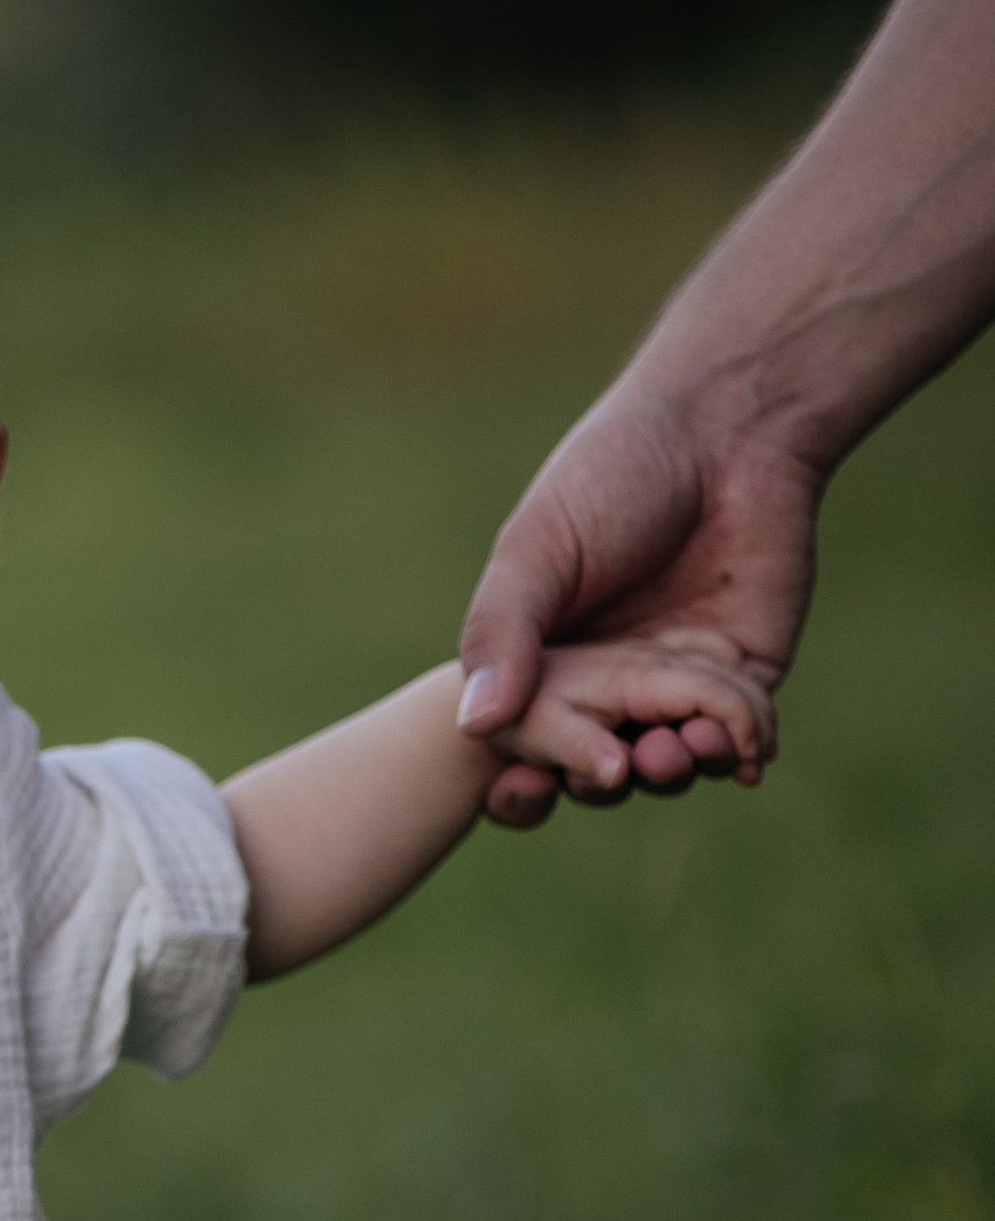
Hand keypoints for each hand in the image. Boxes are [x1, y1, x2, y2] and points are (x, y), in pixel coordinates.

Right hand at [457, 382, 821, 829]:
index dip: (518, 782)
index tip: (517, 792)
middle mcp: (609, 680)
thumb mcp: (535, 550)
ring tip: (670, 752)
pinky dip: (733, 755)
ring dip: (669, 774)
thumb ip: (500, 635)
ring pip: (669, 764)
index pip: (524, 744)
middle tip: (611, 768)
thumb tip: (473, 731)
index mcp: (545, 658)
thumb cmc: (614, 473)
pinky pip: (739, 736)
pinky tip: (730, 752)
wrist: (727, 428)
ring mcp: (680, 680)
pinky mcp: (748, 671)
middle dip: (598, 784)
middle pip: (596, 770)